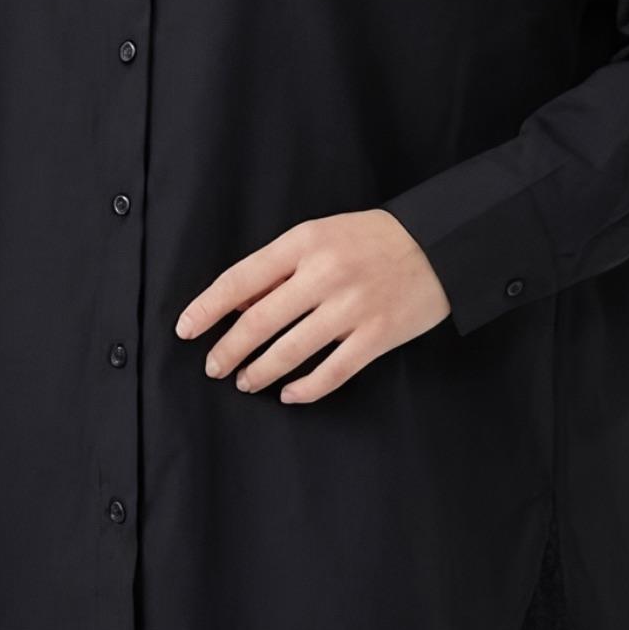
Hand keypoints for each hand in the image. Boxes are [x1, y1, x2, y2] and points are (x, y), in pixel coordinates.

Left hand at [174, 208, 450, 403]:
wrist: (442, 244)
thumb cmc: (373, 239)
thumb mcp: (321, 235)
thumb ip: (279, 267)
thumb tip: (237, 305)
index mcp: (305, 242)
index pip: (240, 279)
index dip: (208, 308)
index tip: (186, 329)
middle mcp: (324, 275)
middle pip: (258, 322)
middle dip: (228, 350)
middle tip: (214, 367)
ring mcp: (352, 308)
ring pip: (289, 352)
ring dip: (260, 372)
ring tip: (245, 382)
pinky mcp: (376, 337)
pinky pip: (331, 373)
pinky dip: (304, 389)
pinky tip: (289, 394)